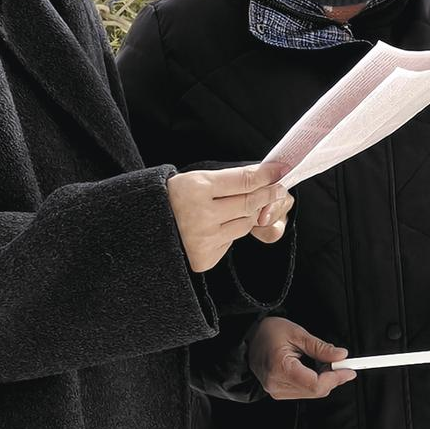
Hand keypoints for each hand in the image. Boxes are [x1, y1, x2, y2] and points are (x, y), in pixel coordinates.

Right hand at [167, 163, 287, 272]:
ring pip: (246, 224)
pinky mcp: (204, 258)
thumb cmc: (177, 197)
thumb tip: (268, 175)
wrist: (148, 227)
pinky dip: (230, 232)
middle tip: (278, 187)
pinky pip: (232, 241)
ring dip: (248, 214)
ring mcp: (202, 240)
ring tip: (232, 207)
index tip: (280, 170)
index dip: (266, 175)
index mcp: (195, 189)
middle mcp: (200, 216)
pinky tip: (214, 226)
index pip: (244, 181)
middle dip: (268, 194)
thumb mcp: (198, 179)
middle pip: (250, 203)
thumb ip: (232, 179)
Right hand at [248, 316, 357, 399]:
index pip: (315, 384)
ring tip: (324, 362)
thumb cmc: (269, 332)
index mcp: (280, 368)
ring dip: (324, 380)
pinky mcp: (278, 392)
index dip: (335, 378)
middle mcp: (277, 384)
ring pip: (311, 393)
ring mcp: (276, 391)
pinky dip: (314, 382)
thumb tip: (341, 356)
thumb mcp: (297, 333)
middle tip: (342, 363)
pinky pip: (303, 392)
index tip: (349, 370)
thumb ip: (320, 347)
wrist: (249, 338)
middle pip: (315, 391)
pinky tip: (315, 369)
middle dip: (332, 378)